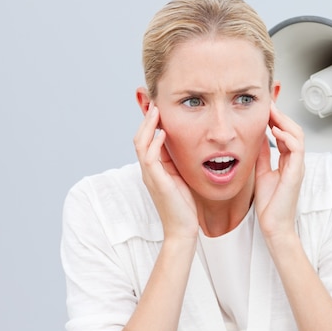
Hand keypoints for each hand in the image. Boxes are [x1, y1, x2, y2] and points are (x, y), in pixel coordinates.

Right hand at [133, 104, 198, 240]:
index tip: (159, 105)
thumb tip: (191, 146)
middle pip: (140, 137)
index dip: (151, 122)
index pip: (148, 138)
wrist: (183, 230)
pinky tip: (163, 132)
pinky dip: (154, 143)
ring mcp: (150, 175)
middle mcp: (149, 169)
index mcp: (155, 168)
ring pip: (141, 144)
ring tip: (156, 110)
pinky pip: (149, 158)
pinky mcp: (156, 181)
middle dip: (146, 118)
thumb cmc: (185, 206)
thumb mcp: (183, 178)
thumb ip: (181, 163)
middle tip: (153, 100)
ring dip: (148, 125)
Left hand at [254, 103, 304, 241]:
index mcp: (287, 161)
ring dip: (285, 122)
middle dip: (281, 115)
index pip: (286, 133)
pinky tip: (276, 131)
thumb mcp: (261, 172)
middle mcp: (295, 161)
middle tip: (269, 105)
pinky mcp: (296, 173)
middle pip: (294, 130)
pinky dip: (288, 137)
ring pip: (298, 135)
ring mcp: (297, 166)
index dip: (277, 119)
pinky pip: (297, 149)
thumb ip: (262, 155)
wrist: (274, 225)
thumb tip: (257, 138)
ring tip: (272, 113)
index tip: (266, 109)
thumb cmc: (270, 204)